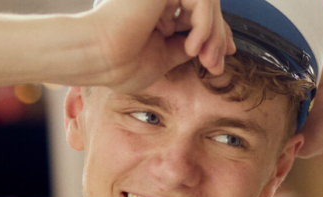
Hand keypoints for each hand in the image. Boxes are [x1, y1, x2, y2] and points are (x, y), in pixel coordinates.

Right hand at [77, 0, 236, 91]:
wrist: (97, 58)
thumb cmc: (121, 63)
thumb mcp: (166, 56)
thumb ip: (188, 45)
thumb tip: (216, 45)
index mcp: (158, 10)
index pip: (201, 13)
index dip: (218, 32)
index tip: (225, 56)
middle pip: (208, 6)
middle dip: (218, 37)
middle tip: (215, 65)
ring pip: (208, 2)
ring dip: (213, 34)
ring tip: (205, 59)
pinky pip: (201, 0)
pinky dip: (205, 26)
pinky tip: (192, 48)